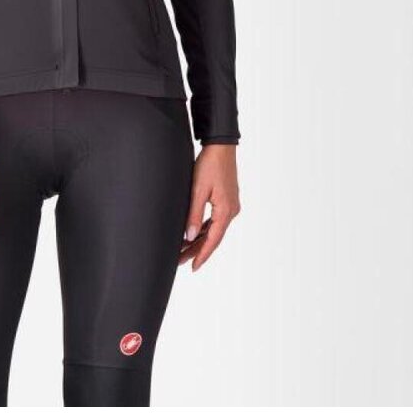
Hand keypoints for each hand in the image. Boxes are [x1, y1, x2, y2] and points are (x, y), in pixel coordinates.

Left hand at [179, 143, 239, 270]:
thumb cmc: (209, 165)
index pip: (213, 240)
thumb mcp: (198, 190)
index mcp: (226, 211)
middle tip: (181, 261)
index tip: (193, 267)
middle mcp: (231, 211)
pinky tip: (193, 233)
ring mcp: (229, 205)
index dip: (202, 255)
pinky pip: (215, 219)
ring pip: (213, 229)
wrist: (220, 145)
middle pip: (213, 237)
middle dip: (197, 250)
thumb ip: (193, 214)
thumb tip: (189, 237)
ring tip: (183, 250)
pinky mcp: (226, 199)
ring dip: (199, 239)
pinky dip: (203, 228)